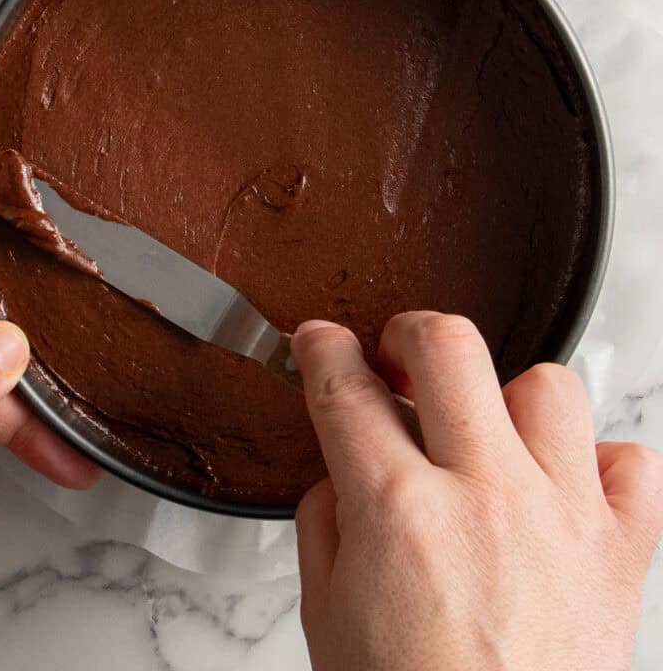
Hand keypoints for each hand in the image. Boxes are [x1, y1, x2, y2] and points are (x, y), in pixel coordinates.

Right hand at [291, 312, 662, 670]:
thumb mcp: (325, 621)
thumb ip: (325, 526)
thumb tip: (341, 473)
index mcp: (400, 513)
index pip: (346, 390)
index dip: (323, 350)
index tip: (321, 340)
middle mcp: (486, 496)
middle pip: (449, 347)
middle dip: (409, 332)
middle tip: (398, 354)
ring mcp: (563, 518)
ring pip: (549, 386)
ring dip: (507, 395)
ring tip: (487, 429)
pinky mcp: (622, 554)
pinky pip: (634, 467)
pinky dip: (601, 466)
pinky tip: (564, 488)